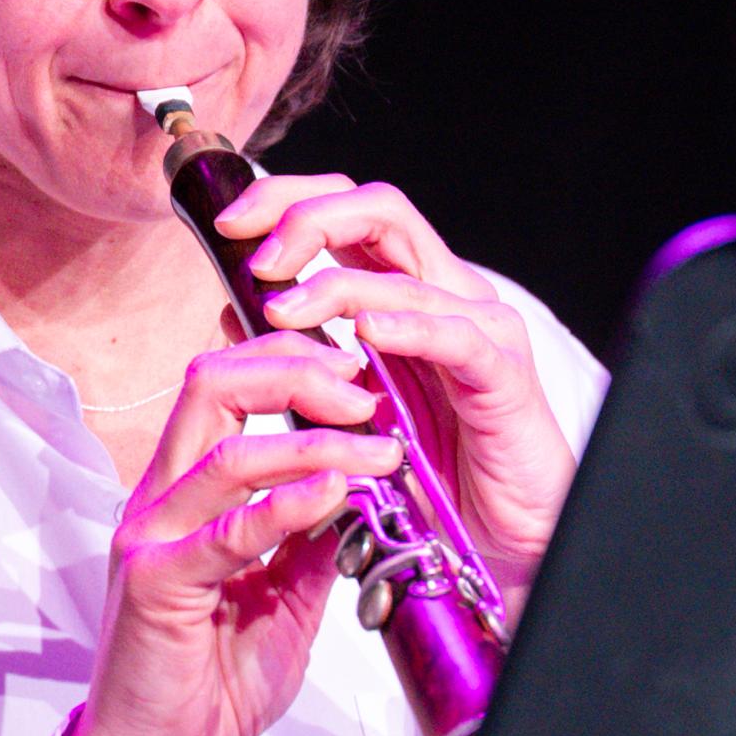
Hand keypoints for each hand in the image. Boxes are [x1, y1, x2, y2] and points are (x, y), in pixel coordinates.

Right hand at [55, 334, 405, 735]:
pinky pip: (227, 531)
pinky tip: (334, 493)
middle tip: (364, 391)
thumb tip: (357, 491)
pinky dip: (286, 505)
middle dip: (297, 373)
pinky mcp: (157, 583)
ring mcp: (152, 537)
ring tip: (377, 453)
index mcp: (183, 492)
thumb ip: (309, 542)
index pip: (224, 388)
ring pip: (229, 453)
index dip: (290, 365)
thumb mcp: (283, 598)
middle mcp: (160, 500)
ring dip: (314, 443)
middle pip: (213, 387)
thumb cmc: (209, 681)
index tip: (356, 375)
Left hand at [203, 169, 570, 579]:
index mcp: (410, 291)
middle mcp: (448, 294)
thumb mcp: (348, 404)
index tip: (231, 222)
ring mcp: (482, 329)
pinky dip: (408, 328)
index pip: (352, 210)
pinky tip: (366, 333)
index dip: (290, 200)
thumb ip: (304, 353)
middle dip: (307, 217)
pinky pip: (456, 337)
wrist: (502, 536)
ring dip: (334, 286)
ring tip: (282, 310)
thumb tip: (232, 309)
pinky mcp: (505, 376)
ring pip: (405, 275)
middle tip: (257, 256)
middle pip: (379, 210)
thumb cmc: (432, 471)